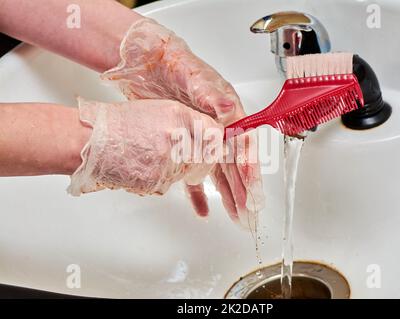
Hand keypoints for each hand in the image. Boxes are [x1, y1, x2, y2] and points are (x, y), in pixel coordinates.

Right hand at [68, 98, 222, 200]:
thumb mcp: (159, 111)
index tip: (213, 147)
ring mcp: (168, 162)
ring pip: (186, 173)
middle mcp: (177, 139)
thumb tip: (206, 135)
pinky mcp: (157, 182)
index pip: (215, 133)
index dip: (215, 143)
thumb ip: (186, 122)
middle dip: (198, 161)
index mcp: (179, 117)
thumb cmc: (119, 125)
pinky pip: (168, 184)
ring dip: (175, 170)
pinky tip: (142, 166)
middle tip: (180, 157)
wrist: (90, 142)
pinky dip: (159, 179)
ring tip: (149, 157)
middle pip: (205, 158)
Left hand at [101, 19, 263, 227]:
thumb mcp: (192, 78)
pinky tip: (203, 207)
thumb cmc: (172, 65)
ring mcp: (201, 137)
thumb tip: (230, 109)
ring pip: (218, 171)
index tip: (253, 194)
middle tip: (250, 214)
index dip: (249, 171)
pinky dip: (198, 191)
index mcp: (227, 112)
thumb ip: (211, 97)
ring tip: (237, 215)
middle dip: (243, 191)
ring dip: (228, 194)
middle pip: (235, 164)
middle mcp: (218, 127)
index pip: (243, 146)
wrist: (146, 62)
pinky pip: (194, 173)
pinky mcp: (184, 144)